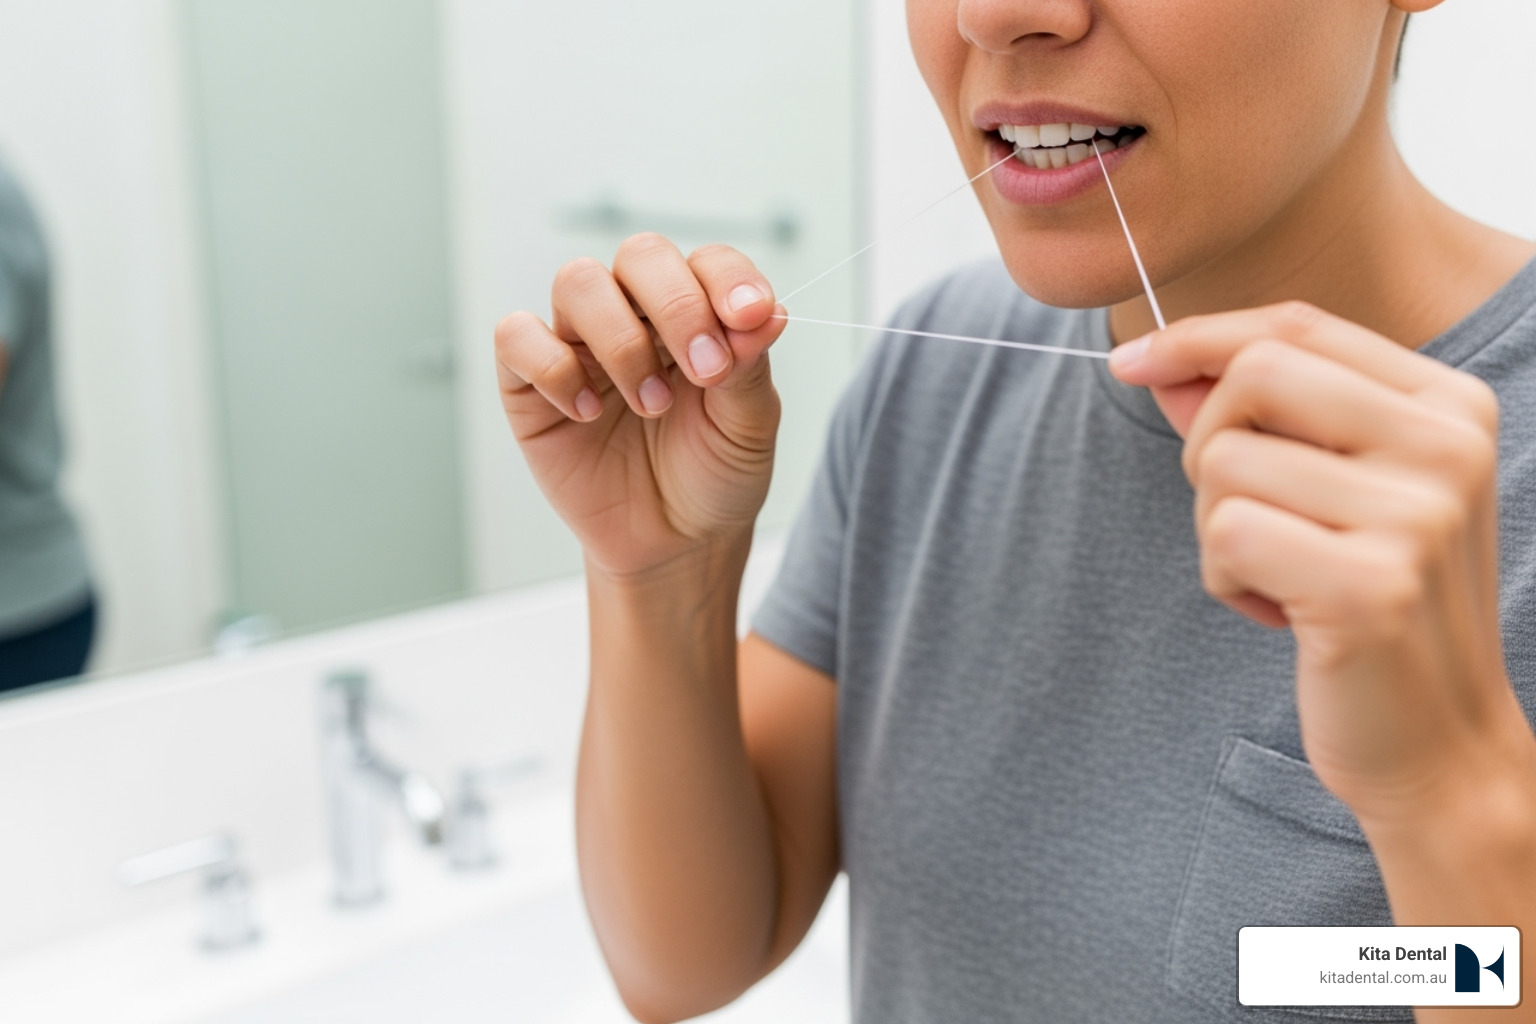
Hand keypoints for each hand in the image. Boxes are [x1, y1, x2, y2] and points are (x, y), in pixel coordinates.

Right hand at [495, 234, 784, 579]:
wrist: (673, 545)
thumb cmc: (712, 475)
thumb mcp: (749, 427)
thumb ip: (751, 366)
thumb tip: (765, 313)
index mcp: (698, 313)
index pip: (707, 262)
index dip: (729, 279)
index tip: (750, 318)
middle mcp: (636, 314)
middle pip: (641, 255)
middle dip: (678, 305)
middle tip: (705, 370)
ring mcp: (580, 343)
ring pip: (578, 283)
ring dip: (622, 341)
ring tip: (652, 405)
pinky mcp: (530, 382)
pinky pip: (517, 337)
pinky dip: (554, 368)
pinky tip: (586, 414)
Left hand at [1109, 301, 1529, 828]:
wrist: (1438, 742)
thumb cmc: (1368, 603)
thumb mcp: (1327, 491)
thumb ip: (1255, 418)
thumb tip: (1160, 360)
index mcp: (1449, 405)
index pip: (1297, 325)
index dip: (1200, 336)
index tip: (1132, 361)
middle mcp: (1447, 447)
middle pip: (1255, 374)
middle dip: (1208, 443)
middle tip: (1241, 515)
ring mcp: (1416, 516)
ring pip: (1225, 462)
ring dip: (1217, 529)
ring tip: (1279, 577)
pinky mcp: (1370, 587)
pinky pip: (1226, 535)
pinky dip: (1225, 579)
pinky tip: (1281, 616)